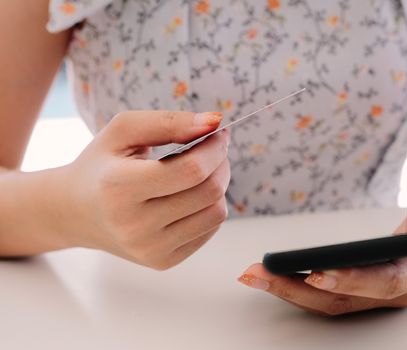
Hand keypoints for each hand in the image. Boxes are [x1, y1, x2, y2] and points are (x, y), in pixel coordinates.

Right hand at [53, 110, 229, 269]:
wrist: (77, 212)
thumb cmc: (103, 164)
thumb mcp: (123, 131)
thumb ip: (169, 122)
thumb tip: (214, 122)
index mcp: (119, 187)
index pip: (191, 170)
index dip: (214, 149)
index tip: (218, 134)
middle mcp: (133, 226)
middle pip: (209, 192)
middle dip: (220, 164)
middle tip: (212, 150)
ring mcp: (149, 249)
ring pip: (216, 214)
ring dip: (219, 186)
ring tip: (200, 173)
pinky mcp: (162, 262)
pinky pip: (210, 230)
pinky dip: (208, 208)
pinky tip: (188, 197)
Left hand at [238, 176, 406, 314]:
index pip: (385, 281)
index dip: (351, 280)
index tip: (315, 273)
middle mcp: (401, 290)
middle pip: (346, 299)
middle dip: (299, 289)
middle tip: (258, 273)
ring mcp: (382, 293)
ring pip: (332, 302)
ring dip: (291, 291)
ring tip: (254, 275)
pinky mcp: (368, 287)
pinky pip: (331, 294)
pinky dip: (300, 287)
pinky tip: (275, 275)